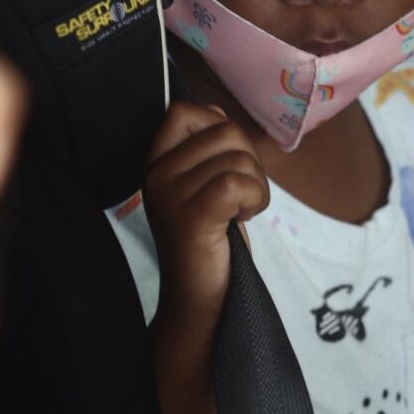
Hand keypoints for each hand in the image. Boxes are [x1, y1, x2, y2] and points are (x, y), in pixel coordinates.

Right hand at [143, 101, 267, 333]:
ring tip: (239, 212)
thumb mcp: (203, 186)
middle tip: (239, 197)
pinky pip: (238, 183)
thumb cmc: (210, 243)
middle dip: (249, 160)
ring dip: (257, 186)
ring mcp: (170, 196)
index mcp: (156, 163)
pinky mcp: (191, 219)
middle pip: (224, 129)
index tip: (224, 166)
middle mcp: (156, 175)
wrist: (200, 302)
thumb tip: (216, 111)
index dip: (218, 127)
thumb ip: (206, 148)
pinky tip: (243, 219)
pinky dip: (255, 199)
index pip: (184, 110)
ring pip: (238, 158)